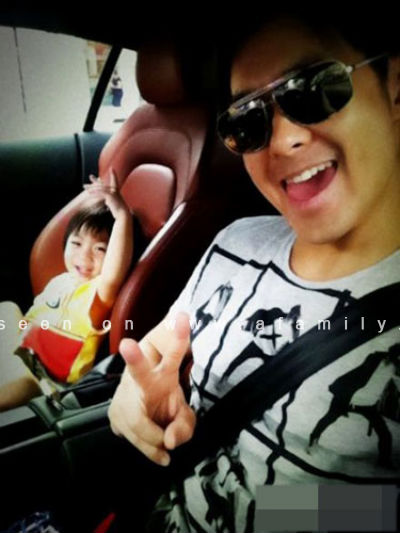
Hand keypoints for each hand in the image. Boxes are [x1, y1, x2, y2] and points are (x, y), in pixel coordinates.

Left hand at [83, 168, 129, 218]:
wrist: (123, 215)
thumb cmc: (119, 212)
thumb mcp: (114, 204)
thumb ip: (110, 200)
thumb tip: (106, 201)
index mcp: (117, 191)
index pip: (114, 180)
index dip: (113, 174)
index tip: (112, 168)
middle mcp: (115, 190)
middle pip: (103, 184)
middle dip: (96, 180)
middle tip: (90, 176)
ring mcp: (113, 192)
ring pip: (100, 187)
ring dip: (91, 187)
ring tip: (84, 186)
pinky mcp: (110, 196)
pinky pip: (100, 193)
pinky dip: (94, 193)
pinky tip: (89, 193)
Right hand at [108, 312, 195, 465]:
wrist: (138, 410)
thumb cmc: (164, 403)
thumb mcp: (182, 413)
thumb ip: (184, 426)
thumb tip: (169, 441)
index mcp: (162, 373)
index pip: (173, 354)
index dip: (178, 337)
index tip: (183, 317)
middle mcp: (141, 380)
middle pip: (138, 370)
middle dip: (134, 358)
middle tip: (128, 345)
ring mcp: (124, 396)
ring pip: (140, 425)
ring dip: (156, 442)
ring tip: (166, 452)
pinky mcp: (113, 415)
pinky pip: (134, 440)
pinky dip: (150, 451)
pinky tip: (158, 454)